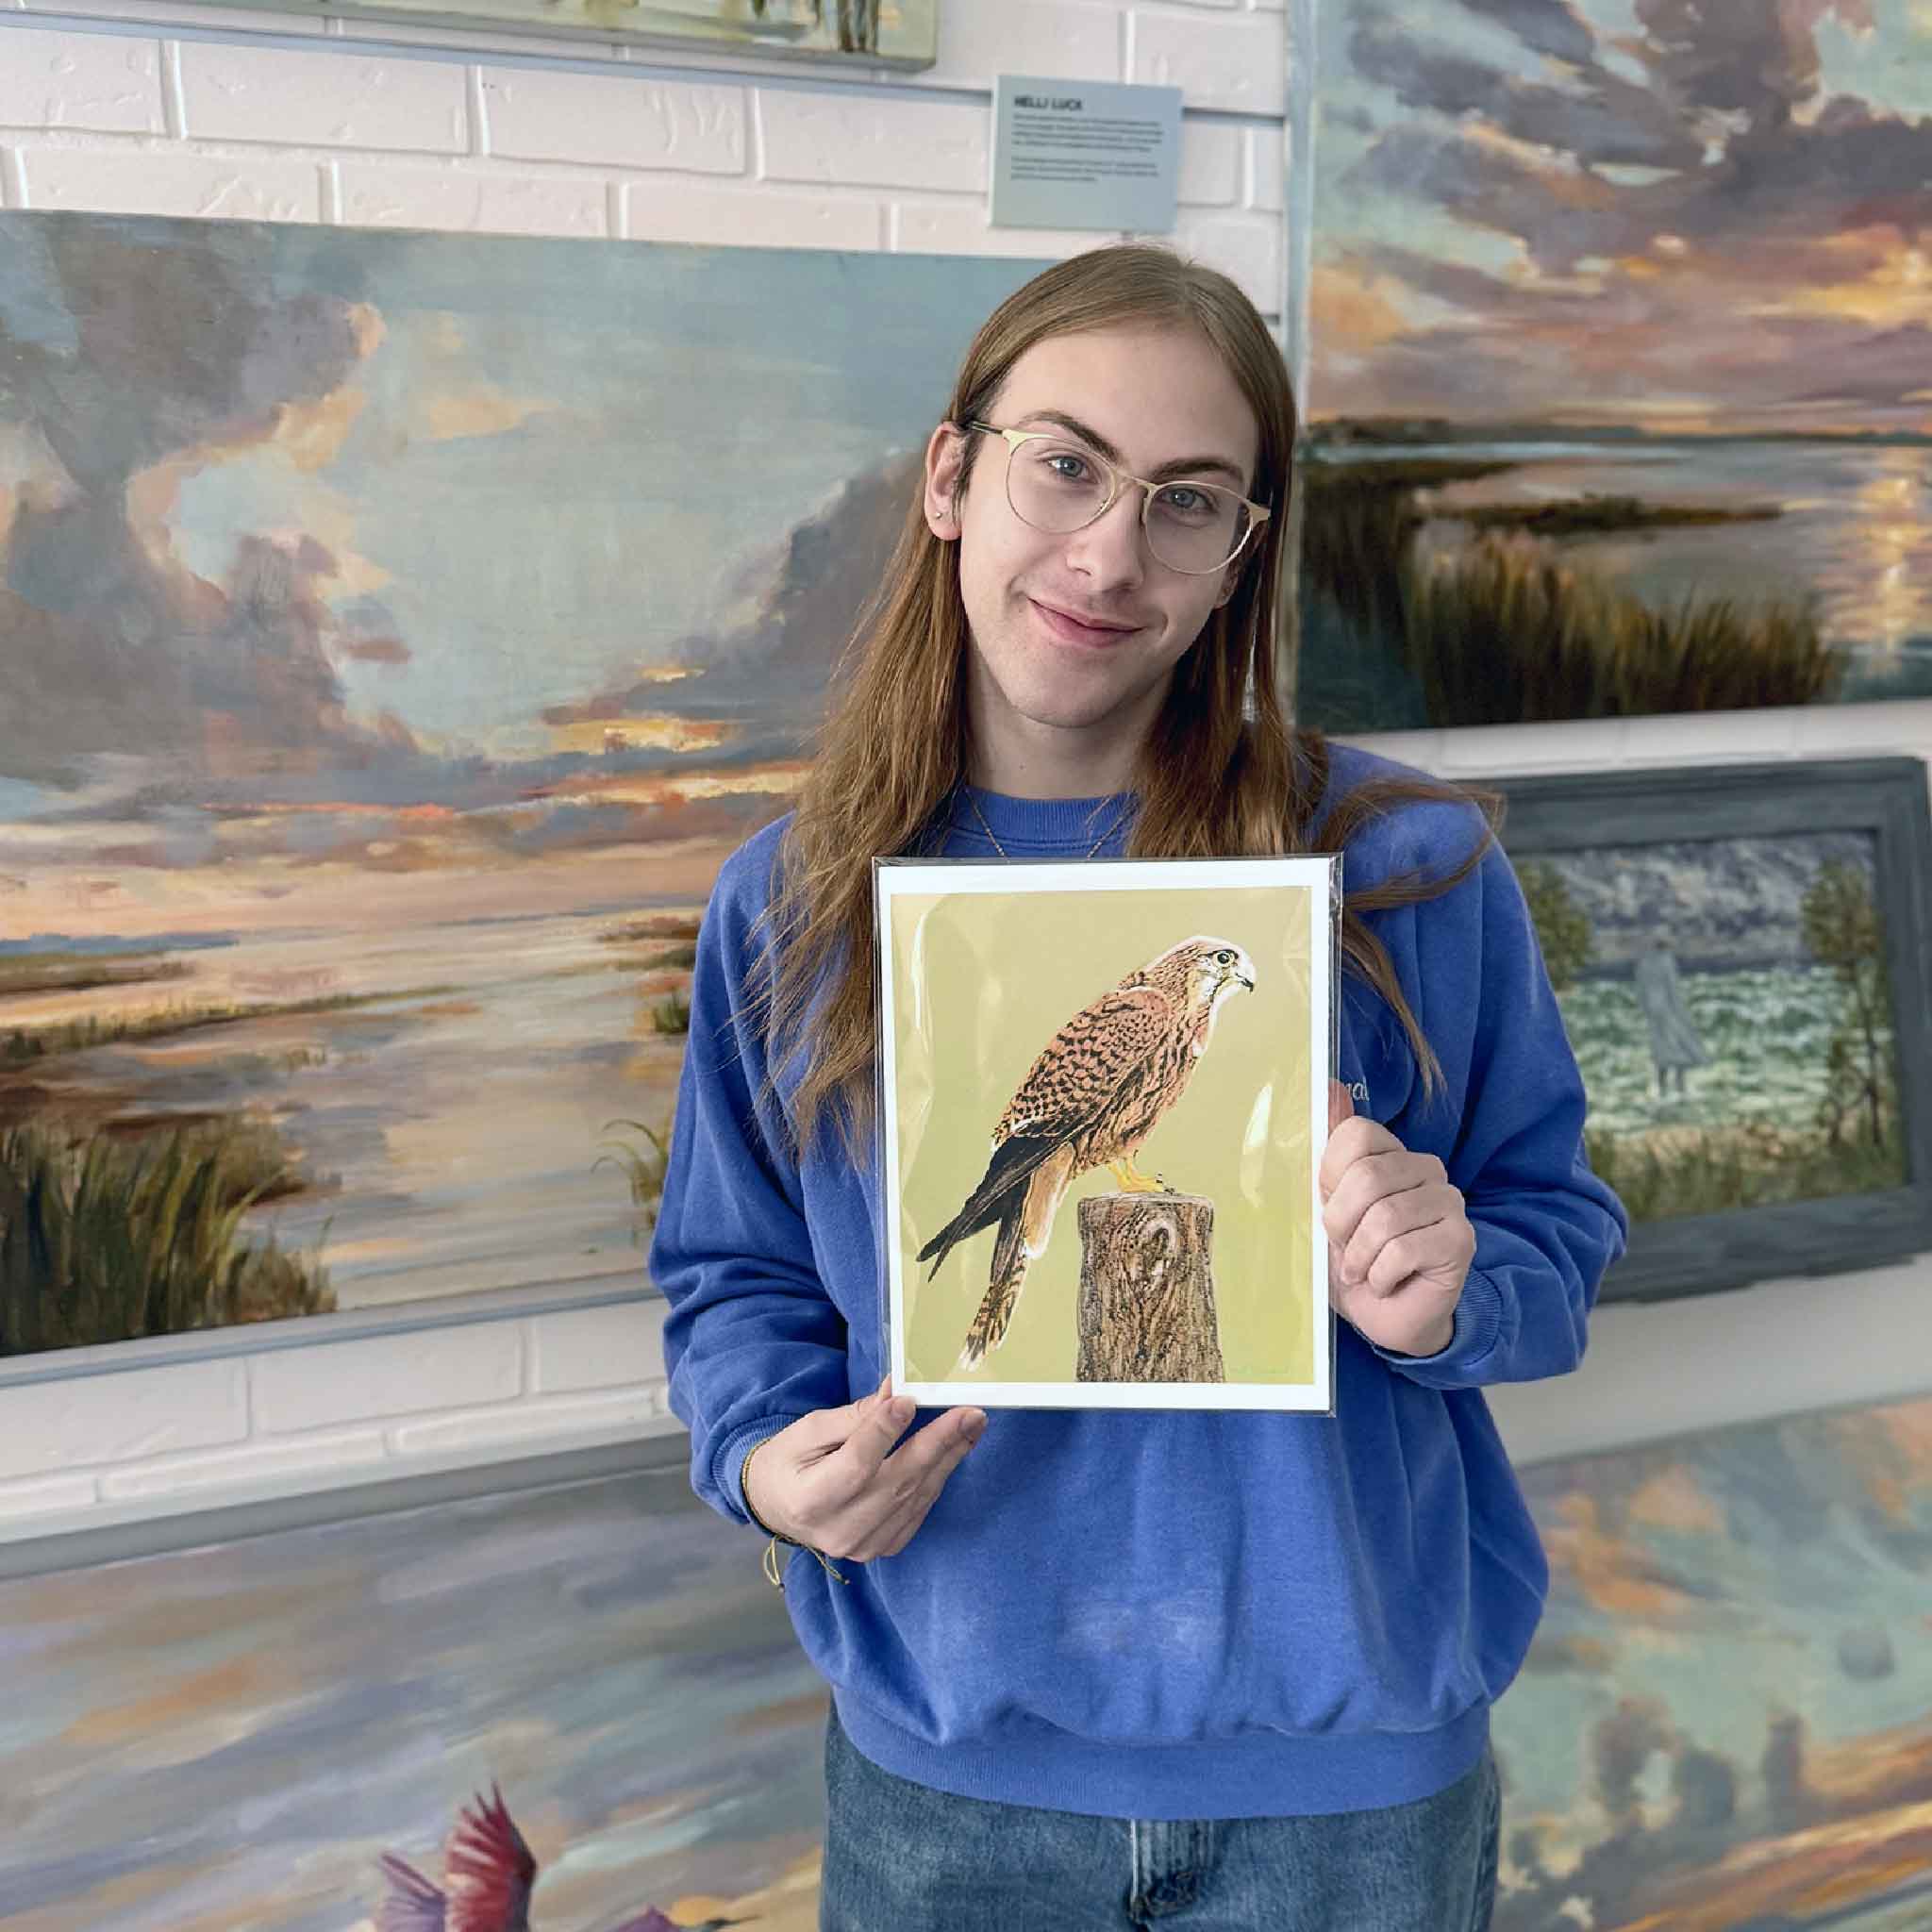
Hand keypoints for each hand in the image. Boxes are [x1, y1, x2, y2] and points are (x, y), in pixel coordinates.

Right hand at [743, 1376, 985, 1561]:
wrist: (777, 1505)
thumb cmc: (789, 1461)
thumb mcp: (809, 1430)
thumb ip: (854, 1417)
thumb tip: (896, 1392)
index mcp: (810, 1500)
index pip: (856, 1464)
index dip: (885, 1432)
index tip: (910, 1399)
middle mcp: (838, 1531)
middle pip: (897, 1483)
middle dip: (938, 1443)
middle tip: (970, 1413)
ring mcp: (862, 1546)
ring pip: (915, 1497)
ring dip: (948, 1458)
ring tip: (972, 1426)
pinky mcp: (880, 1549)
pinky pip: (918, 1512)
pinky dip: (936, 1479)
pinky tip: (953, 1452)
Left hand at [1321, 1081, 1472, 1357]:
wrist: (1384, 1316)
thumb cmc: (1355, 1260)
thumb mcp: (1327, 1204)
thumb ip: (1331, 1149)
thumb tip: (1330, 1086)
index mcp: (1392, 1154)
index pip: (1356, 1135)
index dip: (1331, 1179)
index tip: (1330, 1211)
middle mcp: (1427, 1169)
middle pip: (1368, 1176)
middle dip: (1341, 1223)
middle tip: (1343, 1250)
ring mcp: (1449, 1202)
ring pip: (1385, 1218)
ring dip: (1359, 1255)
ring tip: (1362, 1270)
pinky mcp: (1460, 1240)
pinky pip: (1403, 1249)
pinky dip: (1380, 1274)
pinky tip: (1385, 1282)